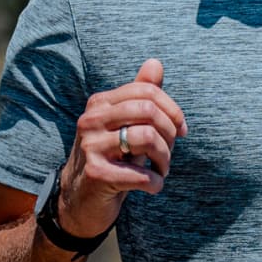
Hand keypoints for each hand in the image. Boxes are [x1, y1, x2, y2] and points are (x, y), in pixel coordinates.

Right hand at [55, 58, 185, 237]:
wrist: (80, 198)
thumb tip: (155, 63)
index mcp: (99, 103)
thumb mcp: (124, 124)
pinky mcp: (96, 173)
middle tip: (169, 152)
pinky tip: (152, 186)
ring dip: (165, 159)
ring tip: (162, 169)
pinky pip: (141, 175)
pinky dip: (156, 183)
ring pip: (147, 139)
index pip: (146, 91)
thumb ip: (140, 94)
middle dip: (170, 134)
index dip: (172, 110)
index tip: (181, 130)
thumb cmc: (110, 157)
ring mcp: (90, 146)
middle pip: (148, 111)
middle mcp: (91, 120)